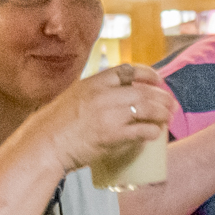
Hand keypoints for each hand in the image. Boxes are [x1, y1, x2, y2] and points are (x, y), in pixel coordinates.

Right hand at [19, 64, 174, 175]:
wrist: (44, 143)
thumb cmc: (55, 125)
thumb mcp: (74, 98)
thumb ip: (94, 95)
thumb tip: (114, 100)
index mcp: (94, 83)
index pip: (128, 70)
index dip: (148, 74)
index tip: (157, 80)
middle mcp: (103, 95)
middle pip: (143, 90)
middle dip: (162, 97)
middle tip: (170, 104)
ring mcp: (109, 114)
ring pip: (147, 108)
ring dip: (162, 113)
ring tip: (167, 118)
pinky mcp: (112, 135)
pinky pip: (142, 130)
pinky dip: (152, 132)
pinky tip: (155, 134)